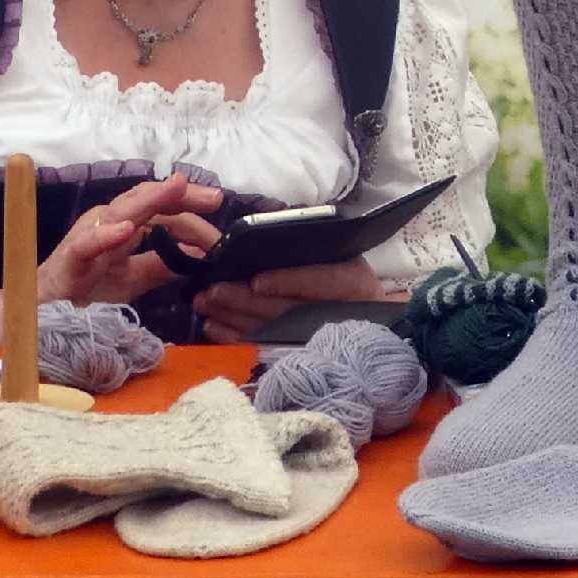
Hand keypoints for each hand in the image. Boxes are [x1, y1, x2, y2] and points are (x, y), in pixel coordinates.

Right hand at [33, 171, 222, 307]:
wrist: (41, 312)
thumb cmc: (86, 288)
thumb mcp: (134, 277)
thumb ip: (164, 264)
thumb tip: (200, 255)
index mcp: (125, 225)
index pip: (164, 212)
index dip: (194, 217)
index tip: (221, 233)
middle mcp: (108, 221)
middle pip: (149, 200)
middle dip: (182, 196)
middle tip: (215, 197)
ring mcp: (88, 235)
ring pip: (122, 210)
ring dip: (151, 198)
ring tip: (177, 187)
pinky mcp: (70, 258)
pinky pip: (88, 243)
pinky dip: (106, 235)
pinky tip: (126, 230)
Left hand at [194, 257, 401, 343]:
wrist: (373, 326)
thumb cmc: (351, 283)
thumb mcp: (347, 256)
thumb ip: (317, 244)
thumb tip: (280, 225)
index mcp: (351, 281)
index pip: (320, 282)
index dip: (288, 281)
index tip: (258, 281)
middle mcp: (334, 312)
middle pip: (284, 310)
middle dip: (245, 301)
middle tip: (213, 290)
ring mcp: (313, 337)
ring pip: (267, 329)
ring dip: (231, 317)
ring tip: (204, 303)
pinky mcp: (293, 352)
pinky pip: (259, 348)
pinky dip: (234, 338)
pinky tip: (213, 327)